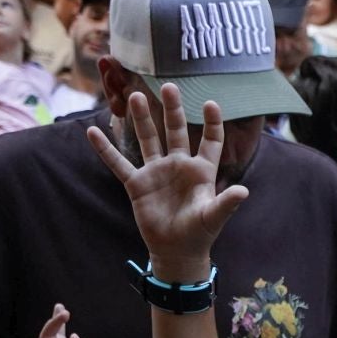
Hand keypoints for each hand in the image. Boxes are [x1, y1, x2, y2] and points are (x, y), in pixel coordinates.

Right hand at [85, 85, 248, 278]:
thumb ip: (227, 203)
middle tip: (169, 86)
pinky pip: (118, 163)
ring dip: (142, 119)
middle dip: (172, 110)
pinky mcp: (136, 184)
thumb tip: (244, 191)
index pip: (210, 141)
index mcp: (201, 171)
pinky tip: (92, 131)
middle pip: (175, 131)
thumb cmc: (200, 233)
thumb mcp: (214, 217)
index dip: (212, 123)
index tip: (210, 103)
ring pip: (148, 140)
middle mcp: (178, 166)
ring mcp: (156, 172)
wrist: (176, 251)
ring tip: (135, 96)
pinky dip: (105, 149)